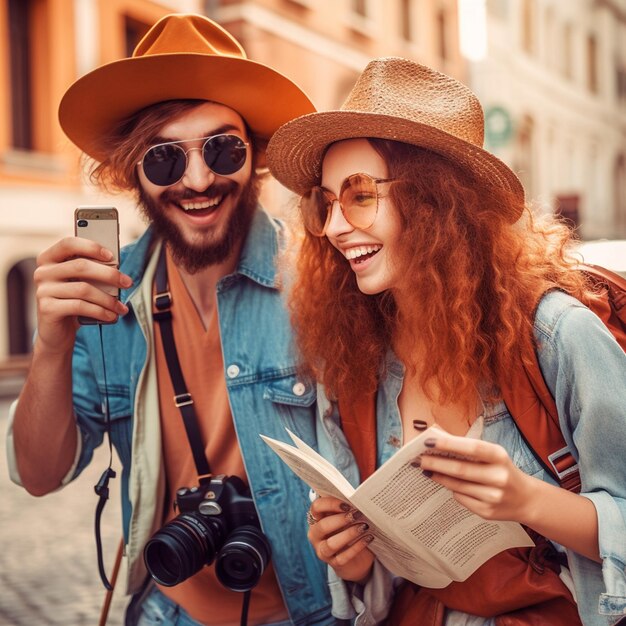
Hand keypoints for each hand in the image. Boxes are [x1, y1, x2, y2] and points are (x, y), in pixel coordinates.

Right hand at [34, 237, 130, 352]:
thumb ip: (91, 272)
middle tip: (127, 283)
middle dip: (109, 274)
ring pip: (83, 289)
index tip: (112, 256)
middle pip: (80, 266)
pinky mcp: (47, 309)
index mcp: (49, 259)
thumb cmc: (73, 302)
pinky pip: (80, 306)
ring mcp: (43, 290)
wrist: (56, 333)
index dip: (91, 247)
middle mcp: (43, 272)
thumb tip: (117, 270)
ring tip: (121, 307)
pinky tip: (111, 316)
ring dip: (108, 299)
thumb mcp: (79, 284)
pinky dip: (100, 311)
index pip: (69, 244)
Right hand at [308, 495, 374, 582]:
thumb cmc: (349, 529)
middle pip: (323, 526)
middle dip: (341, 519)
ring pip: (331, 544)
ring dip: (349, 534)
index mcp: (316, 518)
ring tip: (364, 527)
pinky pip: (343, 557)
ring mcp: (323, 550)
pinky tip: (368, 538)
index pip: (316, 507)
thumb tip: (360, 491)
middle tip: (357, 514)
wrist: (355, 558)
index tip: (347, 504)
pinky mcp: (334, 563)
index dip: (331, 503)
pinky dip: (357, 546)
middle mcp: (315, 534)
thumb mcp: (345, 516)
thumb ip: (347, 505)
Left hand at [418, 434, 536, 523]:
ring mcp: (493, 497)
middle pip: (460, 470)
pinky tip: (445, 483)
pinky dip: (451, 489)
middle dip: (436, 463)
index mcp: (500, 457)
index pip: (471, 448)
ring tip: (426, 469)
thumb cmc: (501, 470)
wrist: (526, 499)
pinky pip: (461, 498)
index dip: (449, 444)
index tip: (428, 441)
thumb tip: (438, 439)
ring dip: (439, 476)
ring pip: (457, 486)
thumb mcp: (492, 455)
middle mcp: (499, 477)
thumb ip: (468, 449)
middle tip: (418, 459)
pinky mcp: (487, 512)